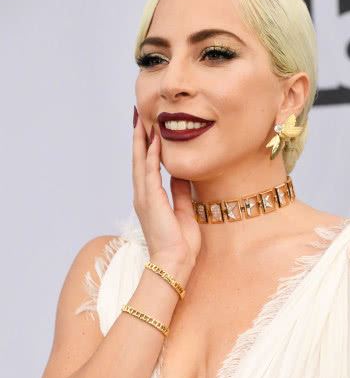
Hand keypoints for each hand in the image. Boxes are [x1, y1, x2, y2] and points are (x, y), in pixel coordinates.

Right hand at [132, 110, 201, 269]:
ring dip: (141, 140)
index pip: (146, 167)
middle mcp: (143, 196)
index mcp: (150, 200)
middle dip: (138, 137)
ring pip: (141, 161)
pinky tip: (154, 138)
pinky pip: (150, 171)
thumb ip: (180, 192)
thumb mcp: (183, 211)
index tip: (147, 129)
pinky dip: (152, 153)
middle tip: (138, 116)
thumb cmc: (180, 243)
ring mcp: (144, 197)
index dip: (146, 147)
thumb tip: (182, 175)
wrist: (175, 262)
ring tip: (142, 119)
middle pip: (138, 160)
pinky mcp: (150, 200)